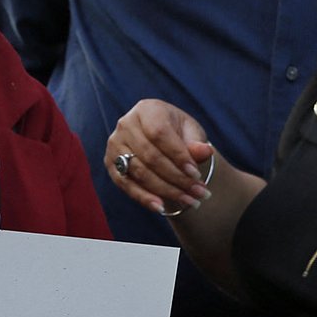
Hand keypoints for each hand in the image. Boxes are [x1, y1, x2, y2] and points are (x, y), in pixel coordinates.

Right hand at [106, 100, 213, 214]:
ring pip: (140, 173)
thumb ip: (197, 143)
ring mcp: (115, 144)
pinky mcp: (111, 163)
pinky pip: (127, 184)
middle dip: (177, 178)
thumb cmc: (179, 134)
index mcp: (147, 109)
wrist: (161, 142)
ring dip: (166, 191)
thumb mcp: (191, 134)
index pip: (159, 133)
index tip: (196, 174)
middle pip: (150, 156)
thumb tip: (205, 152)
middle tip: (198, 193)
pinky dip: (144, 198)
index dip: (178, 155)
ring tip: (189, 201)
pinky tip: (161, 207)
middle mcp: (126, 124)